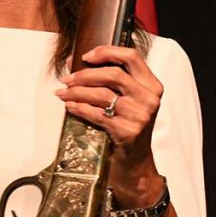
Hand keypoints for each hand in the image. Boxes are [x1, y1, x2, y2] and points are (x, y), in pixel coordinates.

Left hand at [56, 44, 165, 204]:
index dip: (106, 52)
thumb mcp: (129, 102)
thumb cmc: (128, 129)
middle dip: (85, 74)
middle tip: (67, 79)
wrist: (135, 165)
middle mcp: (150, 99)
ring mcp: (140, 116)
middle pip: (113, 74)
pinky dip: (79, 108)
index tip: (86, 56)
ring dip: (77, 91)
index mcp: (152, 86)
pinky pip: (97, 113)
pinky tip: (70, 106)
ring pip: (102, 94)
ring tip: (63, 93)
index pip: (131, 57)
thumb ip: (112, 82)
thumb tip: (76, 63)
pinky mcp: (128, 132)